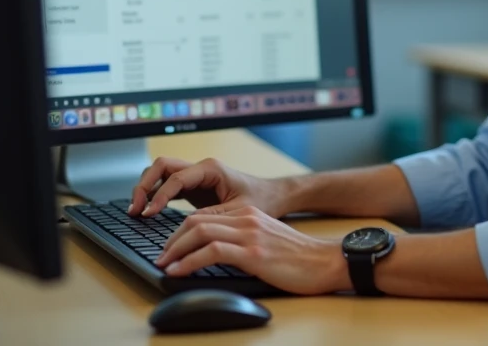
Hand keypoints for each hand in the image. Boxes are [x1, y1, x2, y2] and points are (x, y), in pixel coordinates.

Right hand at [129, 157, 291, 217]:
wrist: (273, 197)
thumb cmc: (260, 200)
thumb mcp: (236, 212)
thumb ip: (211, 217)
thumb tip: (186, 227)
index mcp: (211, 169)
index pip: (175, 178)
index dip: (159, 195)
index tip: (148, 214)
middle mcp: (200, 169)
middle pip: (161, 166)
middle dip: (144, 185)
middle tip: (135, 209)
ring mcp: (195, 177)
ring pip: (160, 174)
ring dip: (146, 189)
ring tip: (136, 212)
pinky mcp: (193, 188)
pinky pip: (167, 186)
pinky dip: (155, 196)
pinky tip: (148, 213)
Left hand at [156, 207, 348, 295]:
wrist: (326, 262)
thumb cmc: (300, 260)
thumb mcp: (267, 243)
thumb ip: (243, 242)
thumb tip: (215, 256)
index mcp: (249, 215)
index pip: (205, 216)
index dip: (181, 231)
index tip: (170, 248)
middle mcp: (247, 219)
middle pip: (197, 221)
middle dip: (173, 239)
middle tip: (161, 256)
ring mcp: (249, 234)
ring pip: (199, 232)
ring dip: (175, 249)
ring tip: (164, 264)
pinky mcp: (253, 252)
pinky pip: (210, 251)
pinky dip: (188, 261)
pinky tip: (178, 271)